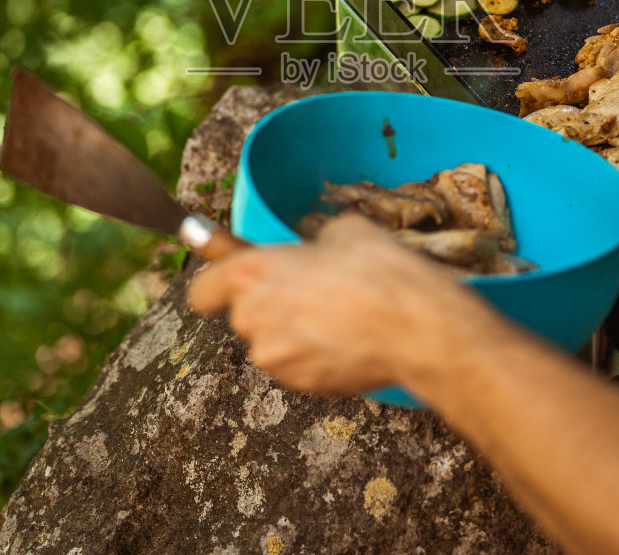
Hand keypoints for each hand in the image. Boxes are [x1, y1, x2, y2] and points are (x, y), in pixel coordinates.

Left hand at [187, 214, 496, 395]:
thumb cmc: (379, 272)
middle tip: (310, 288)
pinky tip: (348, 339)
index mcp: (251, 275)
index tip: (233, 277)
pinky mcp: (302, 386)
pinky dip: (314, 355)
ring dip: (293, 331)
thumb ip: (311, 244)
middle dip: (270, 304)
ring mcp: (276, 359)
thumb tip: (315, 252)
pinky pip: (298, 365)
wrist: (417, 328)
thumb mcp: (343, 231)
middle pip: (243, 315)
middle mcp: (252, 321)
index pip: (201, 291)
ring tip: (338, 315)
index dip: (218, 283)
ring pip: (273, 342)